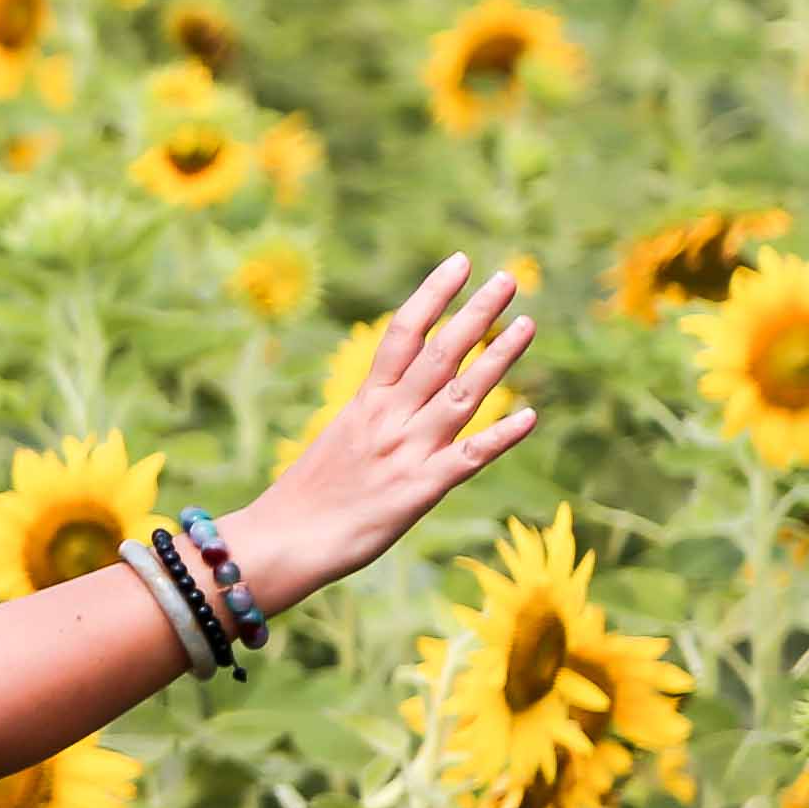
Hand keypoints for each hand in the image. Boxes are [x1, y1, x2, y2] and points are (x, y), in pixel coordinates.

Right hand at [234, 256, 535, 613]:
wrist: (278, 543)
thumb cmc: (303, 501)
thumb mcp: (338, 444)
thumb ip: (372, 420)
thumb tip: (395, 402)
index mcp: (364, 404)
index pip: (402, 335)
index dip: (433, 296)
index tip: (460, 264)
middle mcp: (388, 418)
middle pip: (440, 355)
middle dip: (475, 314)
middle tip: (508, 279)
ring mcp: (406, 451)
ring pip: (462, 394)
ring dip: (498, 359)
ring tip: (527, 325)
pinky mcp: (420, 490)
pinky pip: (468, 458)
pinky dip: (500, 437)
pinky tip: (530, 416)